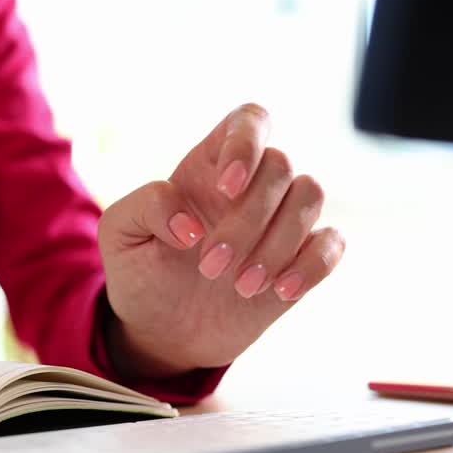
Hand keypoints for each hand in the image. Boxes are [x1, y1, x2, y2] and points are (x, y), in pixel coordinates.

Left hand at [98, 104, 344, 376]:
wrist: (162, 332)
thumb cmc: (139, 272)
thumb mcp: (119, 234)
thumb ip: (147, 206)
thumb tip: (192, 224)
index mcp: (208, 165)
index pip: (249, 121)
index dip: (247, 143)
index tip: (225, 187)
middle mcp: (252, 185)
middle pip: (280, 165)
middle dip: (248, 219)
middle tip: (209, 268)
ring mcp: (281, 220)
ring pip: (310, 196)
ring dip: (278, 243)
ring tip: (240, 287)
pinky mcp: (302, 258)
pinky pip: (333, 242)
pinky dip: (312, 265)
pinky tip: (279, 292)